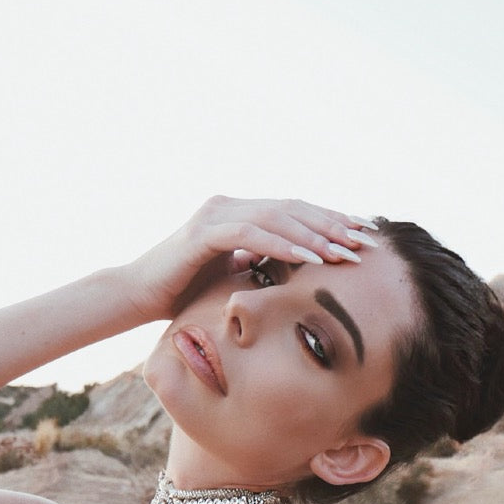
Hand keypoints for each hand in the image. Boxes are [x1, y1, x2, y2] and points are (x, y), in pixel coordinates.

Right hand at [118, 196, 379, 321]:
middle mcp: (230, 206)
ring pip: (276, 217)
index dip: (332, 221)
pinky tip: (307, 259)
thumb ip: (266, 268)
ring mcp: (215, 215)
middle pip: (293, 208)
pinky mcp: (201, 233)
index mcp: (242, 213)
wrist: (137, 297)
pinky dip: (281, 244)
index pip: (296, 211)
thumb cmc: (188, 294)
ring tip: (344, 253)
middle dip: (333, 225)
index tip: (366, 236)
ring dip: (313, 236)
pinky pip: (249, 234)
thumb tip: (306, 275)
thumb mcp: (238, 278)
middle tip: (366, 242)